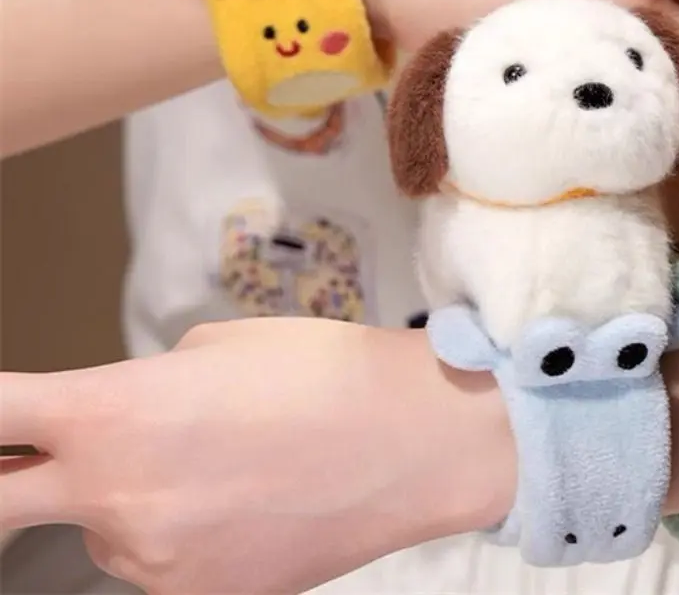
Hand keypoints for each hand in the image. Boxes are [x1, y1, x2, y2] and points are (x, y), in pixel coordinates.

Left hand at [0, 319, 513, 594]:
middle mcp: (114, 497)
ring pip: (98, 533)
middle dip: (7, 481)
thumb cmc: (324, 374)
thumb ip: (145, 383)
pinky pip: (155, 563)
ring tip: (215, 460)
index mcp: (114, 411)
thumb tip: (123, 418)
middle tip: (35, 459)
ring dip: (124, 500)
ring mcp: (152, 562)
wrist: (410, 442)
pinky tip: (241, 497)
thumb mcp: (217, 345)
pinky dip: (176, 532)